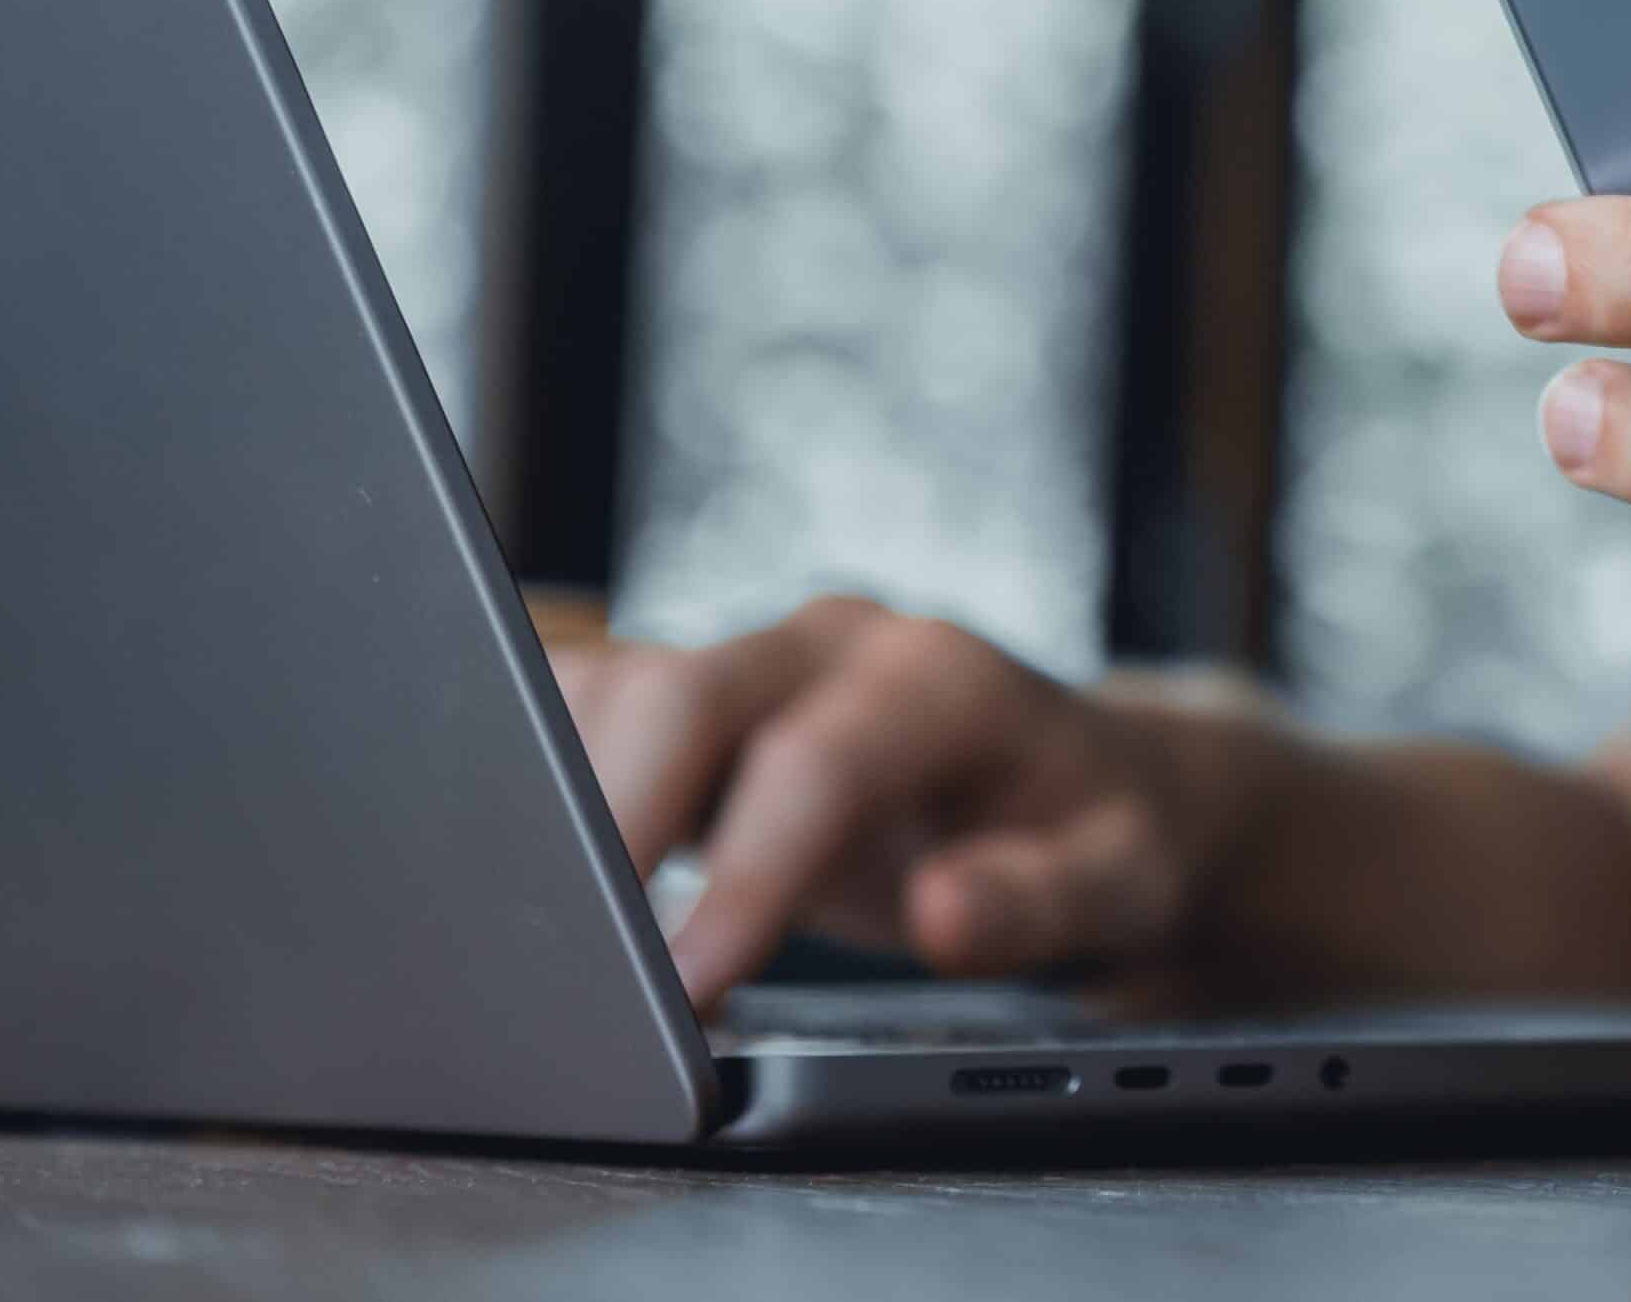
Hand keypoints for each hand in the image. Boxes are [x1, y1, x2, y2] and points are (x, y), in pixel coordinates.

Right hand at [552, 596, 1294, 1009]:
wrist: (1094, 777)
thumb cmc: (1100, 833)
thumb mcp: (1120, 881)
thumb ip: (1040, 900)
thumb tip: (946, 911)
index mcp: (941, 679)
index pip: (817, 761)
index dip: (744, 874)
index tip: (687, 985)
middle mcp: (837, 646)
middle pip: (685, 693)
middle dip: (614, 820)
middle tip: (572, 961)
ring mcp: (758, 657)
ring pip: (616, 688)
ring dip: (556, 791)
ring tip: (525, 920)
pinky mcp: (700, 693)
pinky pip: (590, 701)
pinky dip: (535, 768)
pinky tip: (510, 856)